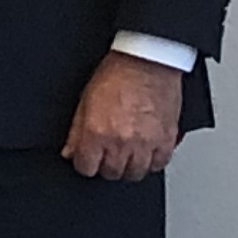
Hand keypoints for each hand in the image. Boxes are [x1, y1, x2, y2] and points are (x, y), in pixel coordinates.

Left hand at [64, 50, 185, 181]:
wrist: (147, 63)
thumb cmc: (116, 76)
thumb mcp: (84, 101)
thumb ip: (76, 131)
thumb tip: (70, 152)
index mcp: (97, 133)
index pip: (86, 167)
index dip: (85, 163)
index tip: (88, 158)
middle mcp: (122, 142)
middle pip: (111, 173)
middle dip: (106, 166)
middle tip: (107, 154)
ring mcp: (146, 143)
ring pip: (136, 173)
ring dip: (129, 166)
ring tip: (126, 154)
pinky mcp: (167, 140)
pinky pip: (160, 164)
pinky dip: (153, 161)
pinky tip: (146, 151)